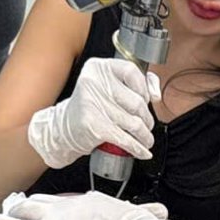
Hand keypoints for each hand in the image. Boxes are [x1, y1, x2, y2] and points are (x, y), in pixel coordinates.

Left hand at [0, 193, 178, 219]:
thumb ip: (148, 218)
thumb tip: (161, 216)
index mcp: (96, 202)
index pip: (72, 204)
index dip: (61, 209)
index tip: (57, 213)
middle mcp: (75, 204)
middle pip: (48, 202)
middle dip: (34, 206)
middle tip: (24, 208)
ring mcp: (61, 217)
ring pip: (30, 210)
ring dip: (17, 211)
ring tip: (6, 212)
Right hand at [24, 57, 160, 169]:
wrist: (64, 128)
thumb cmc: (90, 106)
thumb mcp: (105, 86)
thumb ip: (132, 83)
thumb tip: (155, 95)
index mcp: (97, 68)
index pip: (131, 71)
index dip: (144, 87)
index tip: (148, 99)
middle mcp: (94, 83)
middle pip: (136, 102)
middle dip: (147, 117)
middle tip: (146, 124)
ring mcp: (93, 105)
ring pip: (134, 123)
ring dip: (145, 135)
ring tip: (146, 138)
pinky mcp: (95, 126)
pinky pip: (125, 139)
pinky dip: (138, 148)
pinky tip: (143, 151)